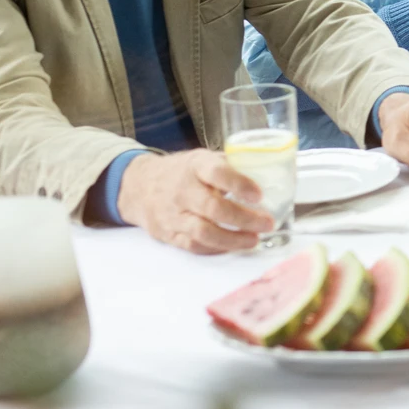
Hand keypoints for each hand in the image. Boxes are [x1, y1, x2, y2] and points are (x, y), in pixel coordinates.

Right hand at [116, 149, 272, 253]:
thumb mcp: (203, 159)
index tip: (259, 195)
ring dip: (232, 239)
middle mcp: (182, 190)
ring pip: (203, 232)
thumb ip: (230, 167)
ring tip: (254, 240)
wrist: (139, 185)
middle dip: (244, 219)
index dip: (239, 184)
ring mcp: (173, 214)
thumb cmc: (182, 172)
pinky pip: (193, 245)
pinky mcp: (168, 233)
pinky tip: (233, 246)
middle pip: (213, 207)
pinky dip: (216, 248)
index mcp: (195, 166)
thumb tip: (269, 175)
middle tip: (267, 223)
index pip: (217, 173)